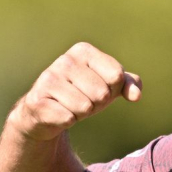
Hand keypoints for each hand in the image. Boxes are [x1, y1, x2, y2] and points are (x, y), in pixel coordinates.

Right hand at [10, 42, 141, 141]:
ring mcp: (48, 79)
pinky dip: (68, 121)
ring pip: (85, 107)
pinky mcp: (36, 100)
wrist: (47, 112)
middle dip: (97, 103)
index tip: (99, 87)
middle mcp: (64, 61)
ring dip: (82, 113)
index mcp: (83, 51)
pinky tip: (58, 113)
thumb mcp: (109, 85)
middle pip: (102, 93)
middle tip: (83, 99)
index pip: (116, 75)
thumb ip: (129, 84)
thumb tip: (136, 95)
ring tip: (70, 106)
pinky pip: (68, 118)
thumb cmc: (83, 93)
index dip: (113, 89)